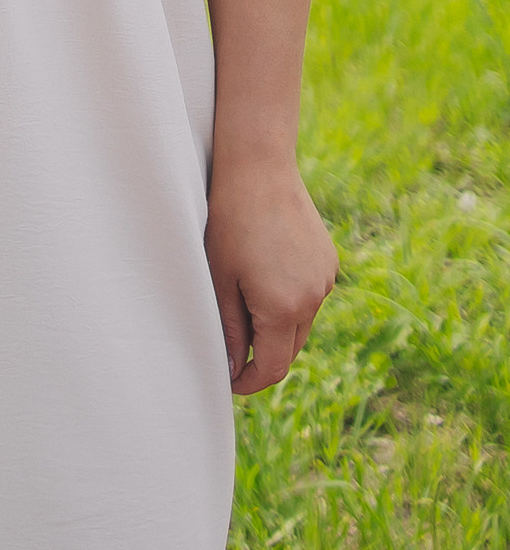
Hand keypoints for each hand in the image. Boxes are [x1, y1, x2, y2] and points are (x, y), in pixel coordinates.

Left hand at [203, 158, 336, 393]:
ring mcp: (325, 279)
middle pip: (289, 348)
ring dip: (277, 325)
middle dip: (262, 355)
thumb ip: (230, 329)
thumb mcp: (221, 279)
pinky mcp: (328, 261)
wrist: (258, 168)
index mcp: (283, 309)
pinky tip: (265, 272)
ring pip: (301, 322)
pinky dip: (290, 298)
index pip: (273, 368)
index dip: (250, 381)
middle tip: (232, 345)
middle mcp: (312, 299)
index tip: (230, 381)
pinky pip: (309, 294)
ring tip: (245, 298)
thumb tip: (234, 369)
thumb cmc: (229, 221)